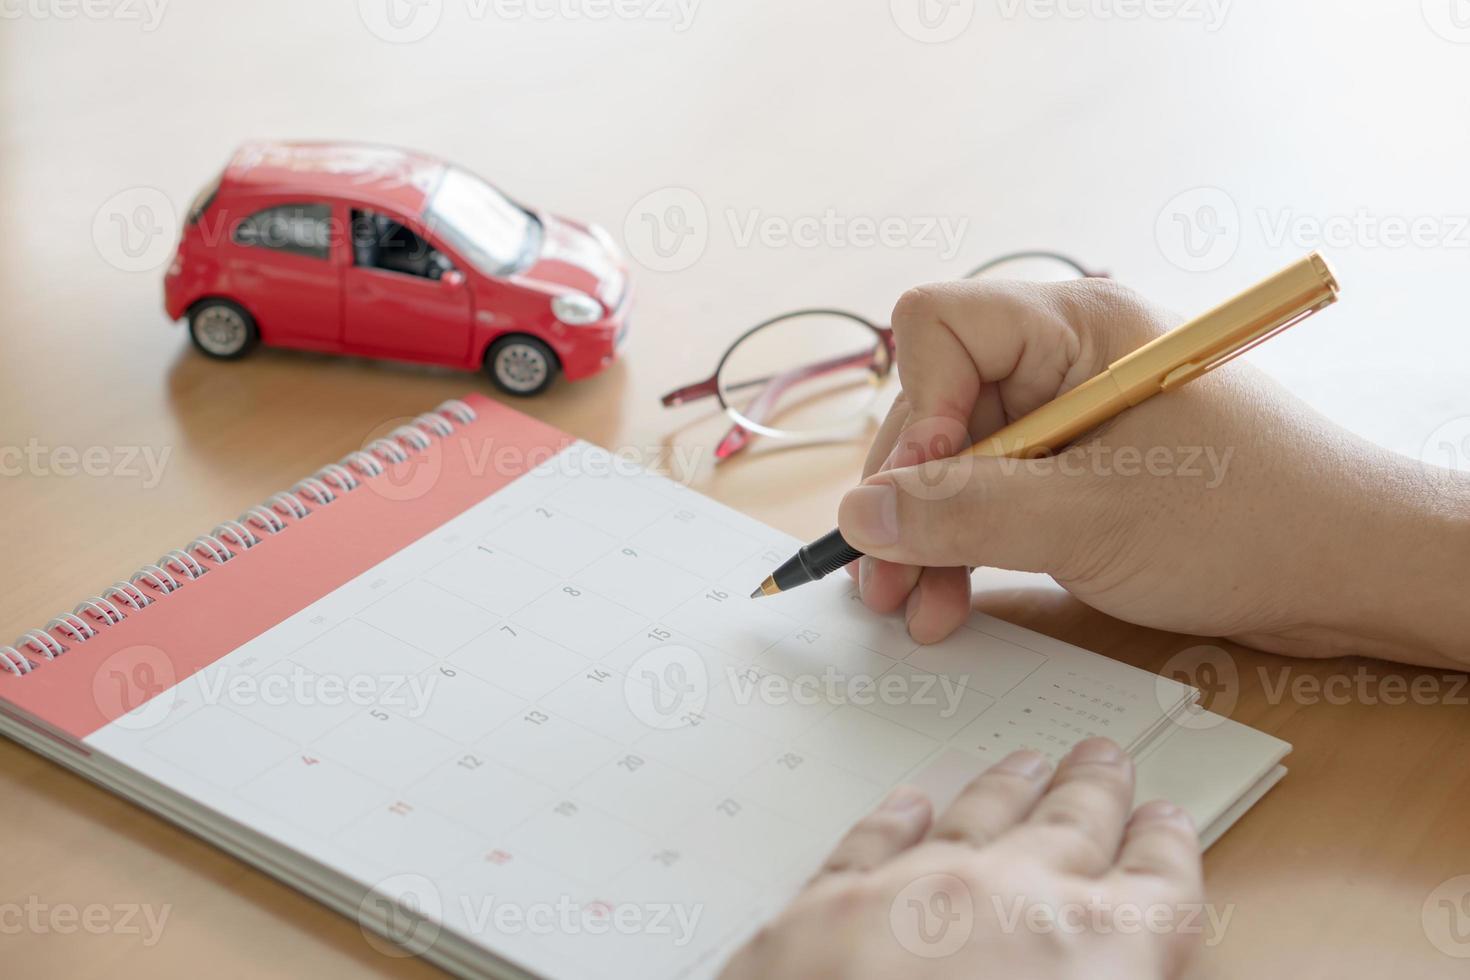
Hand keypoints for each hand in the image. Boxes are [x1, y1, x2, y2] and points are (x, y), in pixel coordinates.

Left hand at [720, 738, 1202, 979]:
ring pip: (973, 818)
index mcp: (1099, 953)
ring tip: (1025, 764)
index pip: (1157, 885)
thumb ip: (1118, 976)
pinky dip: (894, 820)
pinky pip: (871, 843)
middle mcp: (1011, 901)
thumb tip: (1123, 968)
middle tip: (1103, 758)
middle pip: (1068, 828)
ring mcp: (914, 892)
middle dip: (1091, 792)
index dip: (1167, 849)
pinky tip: (907, 804)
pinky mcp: (828, 906)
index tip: (1168, 823)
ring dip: (1006, 790)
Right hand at [839, 278, 1469, 665]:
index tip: (919, 489)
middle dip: (906, 494)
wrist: (1353, 573)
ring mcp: (1073, 416)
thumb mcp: (1089, 521)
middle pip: (937, 403)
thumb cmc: (1249, 523)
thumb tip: (857, 514)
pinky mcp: (1082, 470)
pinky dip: (966, 545)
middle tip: (882, 579)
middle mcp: (1066, 359)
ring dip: (927, 534)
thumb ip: (964, 514)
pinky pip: (996, 495)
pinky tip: (950, 600)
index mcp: (1076, 326)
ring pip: (957, 460)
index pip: (939, 326)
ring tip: (909, 606)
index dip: (914, 406)